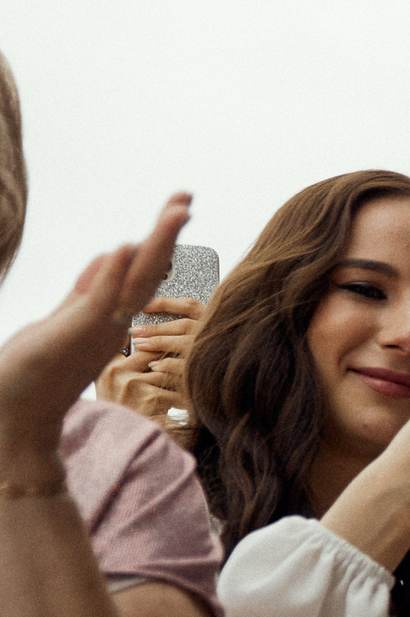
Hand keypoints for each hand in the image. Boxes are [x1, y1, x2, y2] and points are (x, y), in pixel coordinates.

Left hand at [0, 192, 189, 465]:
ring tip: (174, 211)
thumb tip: (110, 255)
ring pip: (135, 283)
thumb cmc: (33, 374)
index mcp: (107, 316)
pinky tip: (122, 248)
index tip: (175, 209)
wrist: (16, 416)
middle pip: (148, 271)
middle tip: (186, 199)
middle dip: (166, 234)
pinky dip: (112, 275)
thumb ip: (87, 290)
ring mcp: (97, 329)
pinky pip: (99, 301)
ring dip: (155, 246)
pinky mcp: (75, 334)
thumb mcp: (62, 319)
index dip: (156, 239)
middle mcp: (111, 323)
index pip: (138, 270)